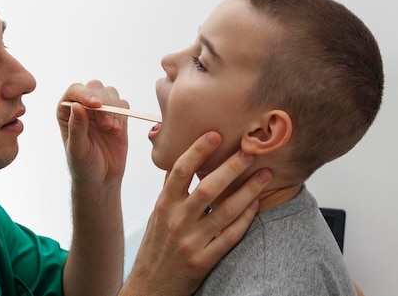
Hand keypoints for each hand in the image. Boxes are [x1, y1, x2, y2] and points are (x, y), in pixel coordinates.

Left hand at [57, 80, 128, 185]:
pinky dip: (122, 115)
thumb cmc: (83, 165)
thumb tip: (76, 105)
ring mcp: (101, 110)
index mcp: (66, 111)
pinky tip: (116, 131)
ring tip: (111, 129)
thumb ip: (76, 127)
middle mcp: (83, 106)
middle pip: (94, 87)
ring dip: (114, 109)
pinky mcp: (117, 116)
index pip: (75, 91)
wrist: (101, 179)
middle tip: (106, 123)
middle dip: (103, 101)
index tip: (95, 104)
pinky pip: (123, 105)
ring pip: (110, 93)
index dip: (85, 93)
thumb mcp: (77, 149)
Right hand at [121, 131, 271, 295]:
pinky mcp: (204, 261)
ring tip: (265, 175)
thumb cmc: (155, 248)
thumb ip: (170, 190)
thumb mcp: (157, 215)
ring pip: (225, 210)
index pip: (180, 170)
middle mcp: (176, 220)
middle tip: (250, 150)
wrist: (150, 287)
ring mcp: (191, 241)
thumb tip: (182, 161)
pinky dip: (245, 219)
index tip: (214, 134)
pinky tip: (257, 205)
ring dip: (248, 190)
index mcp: (163, 204)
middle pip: (208, 187)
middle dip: (232, 166)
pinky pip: (230, 236)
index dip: (198, 150)